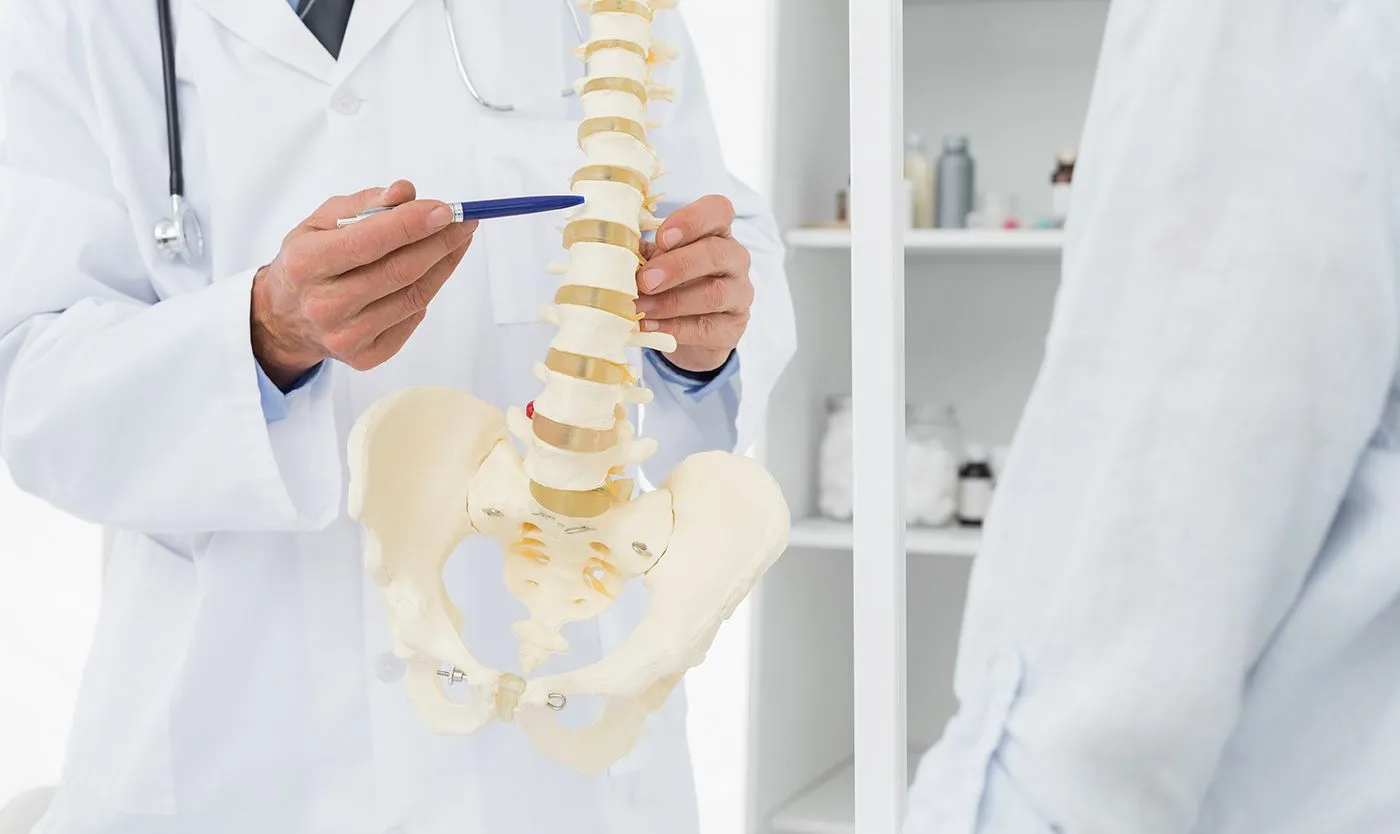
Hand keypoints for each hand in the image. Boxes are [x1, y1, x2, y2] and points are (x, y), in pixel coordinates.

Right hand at [251, 180, 476, 388]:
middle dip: (441, 242)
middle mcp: (323, 305)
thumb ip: (365, 203)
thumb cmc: (310, 259)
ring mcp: (345, 336)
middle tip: (465, 220)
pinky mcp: (365, 356)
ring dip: (443, 264)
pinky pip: (412, 318)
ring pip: (414, 296)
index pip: (368, 242)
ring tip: (456, 240)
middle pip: (399, 271)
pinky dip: (426, 291)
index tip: (446, 209)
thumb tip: (407, 192)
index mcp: (305, 264)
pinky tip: (429, 273)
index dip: (411, 224)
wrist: (286, 318)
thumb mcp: (321, 221)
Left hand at [633, 195, 752, 373]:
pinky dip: (675, 328)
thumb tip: (615, 250)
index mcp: (717, 232)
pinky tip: (650, 325)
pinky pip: (707, 327)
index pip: (718, 211)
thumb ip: (645, 253)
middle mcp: (735, 259)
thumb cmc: (672, 283)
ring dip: (672, 301)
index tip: (662, 238)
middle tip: (645, 280)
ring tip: (641, 306)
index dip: (692, 220)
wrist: (690, 329)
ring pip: (714, 294)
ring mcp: (739, 294)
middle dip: (678, 266)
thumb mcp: (658, 261)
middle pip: (717, 254)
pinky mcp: (733, 327)